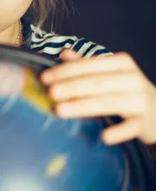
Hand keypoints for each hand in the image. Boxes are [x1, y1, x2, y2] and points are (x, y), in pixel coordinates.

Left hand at [40, 49, 155, 145]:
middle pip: (96, 83)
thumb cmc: (128, 90)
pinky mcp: (145, 122)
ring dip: (83, 106)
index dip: (66, 71)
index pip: (89, 65)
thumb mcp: (111, 73)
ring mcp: (140, 100)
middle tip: (50, 93)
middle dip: (71, 87)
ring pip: (108, 103)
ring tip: (60, 110)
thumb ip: (87, 65)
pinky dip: (119, 132)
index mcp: (120, 63)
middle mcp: (131, 78)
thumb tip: (64, 54)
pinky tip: (104, 136)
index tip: (44, 78)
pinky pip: (131, 127)